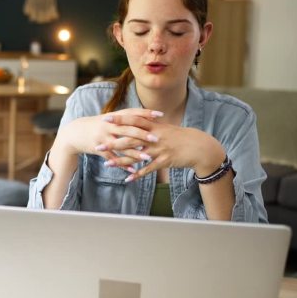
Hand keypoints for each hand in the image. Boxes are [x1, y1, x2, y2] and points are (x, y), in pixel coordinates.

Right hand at [54, 108, 163, 169]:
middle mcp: (109, 126)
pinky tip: (133, 170)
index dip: (146, 114)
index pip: (132, 113)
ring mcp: (103, 138)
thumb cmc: (97, 125)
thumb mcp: (110, 119)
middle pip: (128, 130)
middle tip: (156, 138)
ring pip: (122, 146)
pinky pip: (113, 158)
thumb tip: (144, 115)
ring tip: (148, 158)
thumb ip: (126, 118)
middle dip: (142, 134)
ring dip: (135, 153)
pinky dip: (123, 165)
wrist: (75, 133)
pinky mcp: (99, 150)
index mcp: (114, 117)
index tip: (160, 115)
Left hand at [97, 114, 225, 180]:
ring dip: (121, 161)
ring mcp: (158, 150)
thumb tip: (137, 120)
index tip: (105, 118)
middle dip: (113, 143)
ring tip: (107, 164)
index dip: (119, 120)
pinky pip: (148, 169)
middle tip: (98, 146)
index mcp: (154, 126)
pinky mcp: (163, 161)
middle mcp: (154, 137)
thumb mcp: (165, 128)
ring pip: (136, 156)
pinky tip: (127, 179)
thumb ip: (150, 125)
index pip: (133, 121)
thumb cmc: (180, 137)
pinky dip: (137, 174)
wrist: (198, 147)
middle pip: (130, 139)